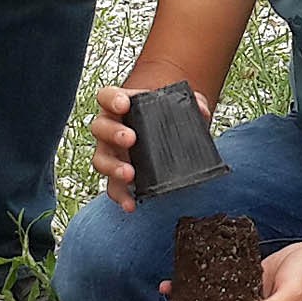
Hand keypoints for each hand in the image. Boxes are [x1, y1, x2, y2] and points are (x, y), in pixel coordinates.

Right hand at [86, 79, 209, 209]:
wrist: (165, 138)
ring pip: (100, 159)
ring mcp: (111, 154)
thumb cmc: (164, 118)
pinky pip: (113, 188)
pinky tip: (131, 204)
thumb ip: (192, 103)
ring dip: (113, 167)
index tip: (124, 105)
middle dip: (114, 133)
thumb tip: (202, 110)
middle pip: (100, 128)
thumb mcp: (179, 107)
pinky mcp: (116, 177)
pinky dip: (122, 197)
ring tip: (130, 174)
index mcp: (120, 105)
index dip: (112, 99)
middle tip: (131, 139)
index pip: (106, 96)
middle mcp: (110, 129)